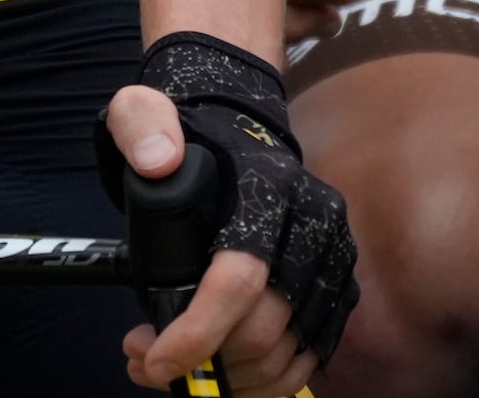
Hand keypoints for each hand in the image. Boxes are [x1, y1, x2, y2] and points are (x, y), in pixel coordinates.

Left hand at [103, 34, 351, 397]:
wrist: (241, 124)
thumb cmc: (189, 128)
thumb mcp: (144, 109)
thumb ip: (140, 123)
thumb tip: (155, 161)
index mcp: (267, 187)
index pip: (240, 277)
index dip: (197, 331)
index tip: (153, 361)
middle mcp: (313, 226)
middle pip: (264, 327)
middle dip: (202, 360)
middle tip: (143, 360)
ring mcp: (332, 260)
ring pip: (289, 352)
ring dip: (231, 378)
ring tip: (175, 368)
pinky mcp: (337, 286)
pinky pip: (312, 355)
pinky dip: (269, 381)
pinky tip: (225, 377)